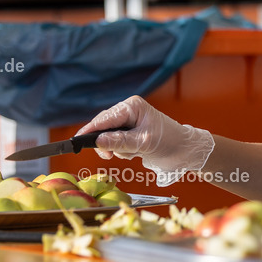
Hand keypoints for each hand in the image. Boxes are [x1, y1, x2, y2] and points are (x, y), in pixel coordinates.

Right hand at [76, 96, 213, 185]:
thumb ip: (120, 141)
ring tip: (134, 153)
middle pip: (103, 127)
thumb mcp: (143, 143)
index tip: (77, 141)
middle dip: (107, 143)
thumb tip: (98, 141)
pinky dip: (123, 151)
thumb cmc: (169, 142)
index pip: (105, 118)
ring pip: (108, 137)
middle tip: (109, 156)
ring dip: (118, 149)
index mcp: (132, 106)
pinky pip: (116, 143)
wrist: (185, 151)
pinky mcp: (130, 132)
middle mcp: (129, 110)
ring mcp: (129, 121)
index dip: (90, 129)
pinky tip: (135, 153)